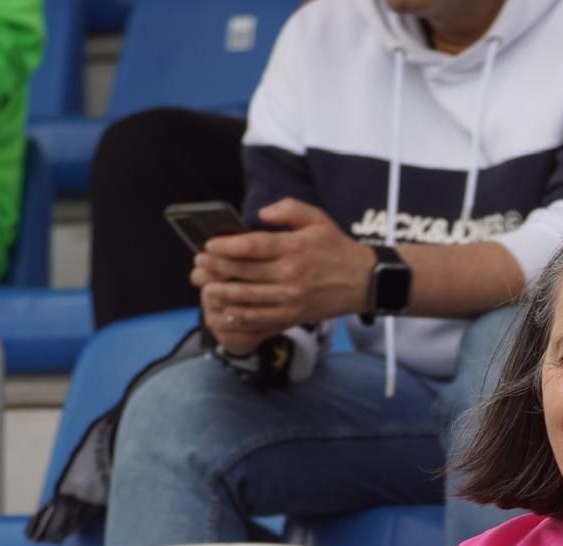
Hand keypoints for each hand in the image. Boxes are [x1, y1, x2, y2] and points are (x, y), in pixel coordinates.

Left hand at [193, 198, 376, 353]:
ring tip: (205, 287)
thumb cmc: (337, 247)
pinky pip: (260, 319)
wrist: (364, 281)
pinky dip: (239, 316)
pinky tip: (225, 310)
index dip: (226, 246)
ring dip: (222, 293)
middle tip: (198, 265)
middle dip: (216, 268)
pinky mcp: (293, 315)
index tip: (207, 245)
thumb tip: (259, 214)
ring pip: (248, 298)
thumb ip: (288, 209)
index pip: (253, 246)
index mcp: (295, 248)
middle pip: (245, 272)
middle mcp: (291, 274)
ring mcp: (291, 298)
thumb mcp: (317, 218)